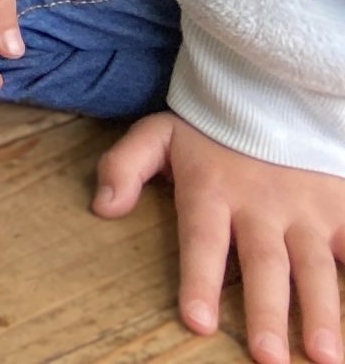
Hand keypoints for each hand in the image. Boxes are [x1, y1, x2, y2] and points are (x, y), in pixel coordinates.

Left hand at [95, 112, 344, 363]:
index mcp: (213, 191)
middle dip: (267, 312)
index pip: (203, 241)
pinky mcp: (339, 206)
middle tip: (268, 358)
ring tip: (324, 356)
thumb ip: (124, 166)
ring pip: (316, 267)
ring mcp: (306, 209)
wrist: (269, 87)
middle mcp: (262, 206)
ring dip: (321, 312)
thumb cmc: (209, 127)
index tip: (198, 322)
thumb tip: (102, 206)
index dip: (200, 280)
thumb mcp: (157, 134)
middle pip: (264, 265)